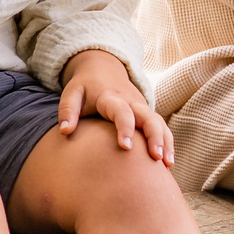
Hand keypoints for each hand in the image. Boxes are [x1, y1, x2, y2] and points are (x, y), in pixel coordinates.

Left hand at [60, 48, 174, 164]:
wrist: (102, 69)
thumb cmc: (85, 87)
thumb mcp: (72, 93)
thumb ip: (67, 111)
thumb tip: (65, 132)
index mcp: (111, 97)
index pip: (121, 112)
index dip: (125, 128)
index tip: (126, 147)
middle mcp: (131, 101)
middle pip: (148, 117)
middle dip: (155, 136)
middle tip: (156, 157)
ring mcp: (142, 107)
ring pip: (159, 123)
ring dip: (165, 142)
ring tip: (168, 164)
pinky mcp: (147, 113)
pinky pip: (161, 127)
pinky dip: (167, 142)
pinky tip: (168, 163)